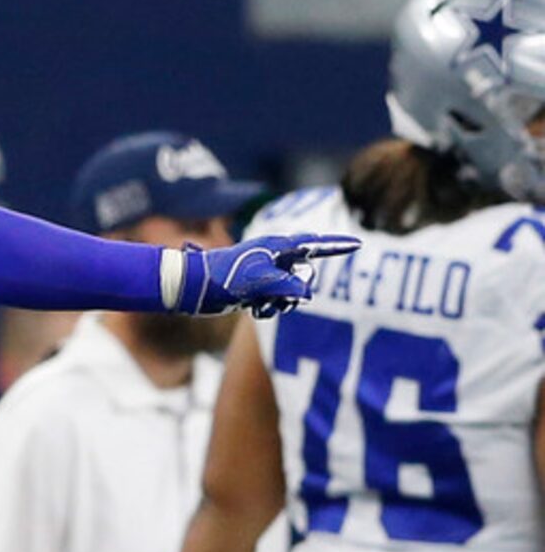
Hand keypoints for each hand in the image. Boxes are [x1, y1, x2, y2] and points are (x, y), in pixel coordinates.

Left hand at [185, 233, 358, 317]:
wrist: (192, 288)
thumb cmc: (223, 277)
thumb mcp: (258, 281)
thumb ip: (286, 285)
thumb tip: (307, 294)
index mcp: (276, 247)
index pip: (314, 244)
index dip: (336, 245)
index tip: (358, 243)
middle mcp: (273, 259)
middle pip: (304, 275)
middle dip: (295, 289)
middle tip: (277, 296)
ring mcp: (265, 275)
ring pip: (290, 292)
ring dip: (279, 302)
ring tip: (258, 304)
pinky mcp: (256, 291)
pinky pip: (275, 302)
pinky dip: (268, 308)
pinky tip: (252, 309)